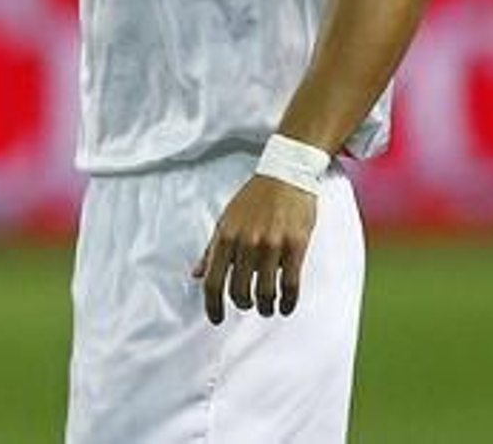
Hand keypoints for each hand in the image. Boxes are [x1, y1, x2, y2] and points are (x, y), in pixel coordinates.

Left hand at [191, 175, 315, 323]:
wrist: (285, 175)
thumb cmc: (254, 198)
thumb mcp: (226, 220)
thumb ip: (212, 249)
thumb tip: (196, 274)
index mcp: (225, 236)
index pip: (212, 280)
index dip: (212, 305)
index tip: (215, 318)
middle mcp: (246, 242)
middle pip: (238, 291)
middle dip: (243, 304)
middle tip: (249, 305)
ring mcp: (271, 245)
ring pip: (265, 292)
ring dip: (265, 307)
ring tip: (267, 308)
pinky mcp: (295, 245)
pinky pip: (290, 284)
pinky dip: (287, 302)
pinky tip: (285, 306)